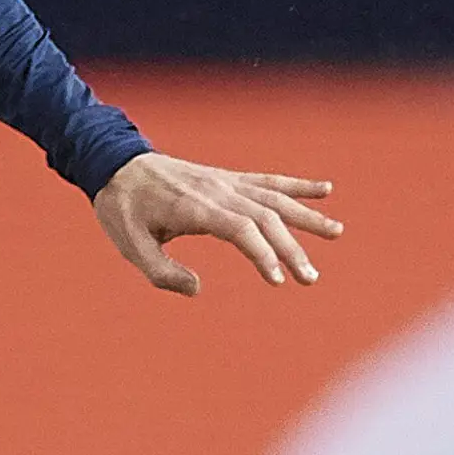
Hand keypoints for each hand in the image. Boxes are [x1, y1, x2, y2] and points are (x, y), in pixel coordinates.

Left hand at [92, 153, 340, 295]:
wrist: (116, 165)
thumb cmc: (122, 209)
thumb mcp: (129, 245)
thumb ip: (162, 271)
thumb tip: (198, 289)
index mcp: (194, 207)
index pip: (240, 229)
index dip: (262, 253)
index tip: (277, 280)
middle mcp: (217, 190)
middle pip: (265, 217)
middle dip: (291, 248)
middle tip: (310, 278)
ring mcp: (226, 181)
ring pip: (274, 198)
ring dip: (306, 216)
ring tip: (337, 233)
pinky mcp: (228, 178)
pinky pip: (268, 180)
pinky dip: (298, 185)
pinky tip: (326, 189)